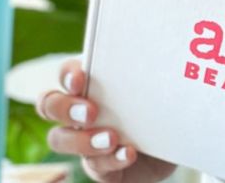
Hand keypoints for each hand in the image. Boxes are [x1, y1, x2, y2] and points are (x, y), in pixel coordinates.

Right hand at [36, 59, 177, 182]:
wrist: (175, 141)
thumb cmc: (157, 105)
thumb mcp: (152, 86)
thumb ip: (141, 75)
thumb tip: (151, 57)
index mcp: (89, 85)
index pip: (66, 73)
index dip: (68, 75)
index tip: (81, 78)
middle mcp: (78, 111)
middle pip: (49, 104)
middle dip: (66, 107)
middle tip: (91, 112)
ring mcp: (83, 140)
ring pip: (59, 139)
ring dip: (82, 140)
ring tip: (112, 139)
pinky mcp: (98, 166)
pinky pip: (94, 166)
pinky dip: (111, 160)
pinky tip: (129, 154)